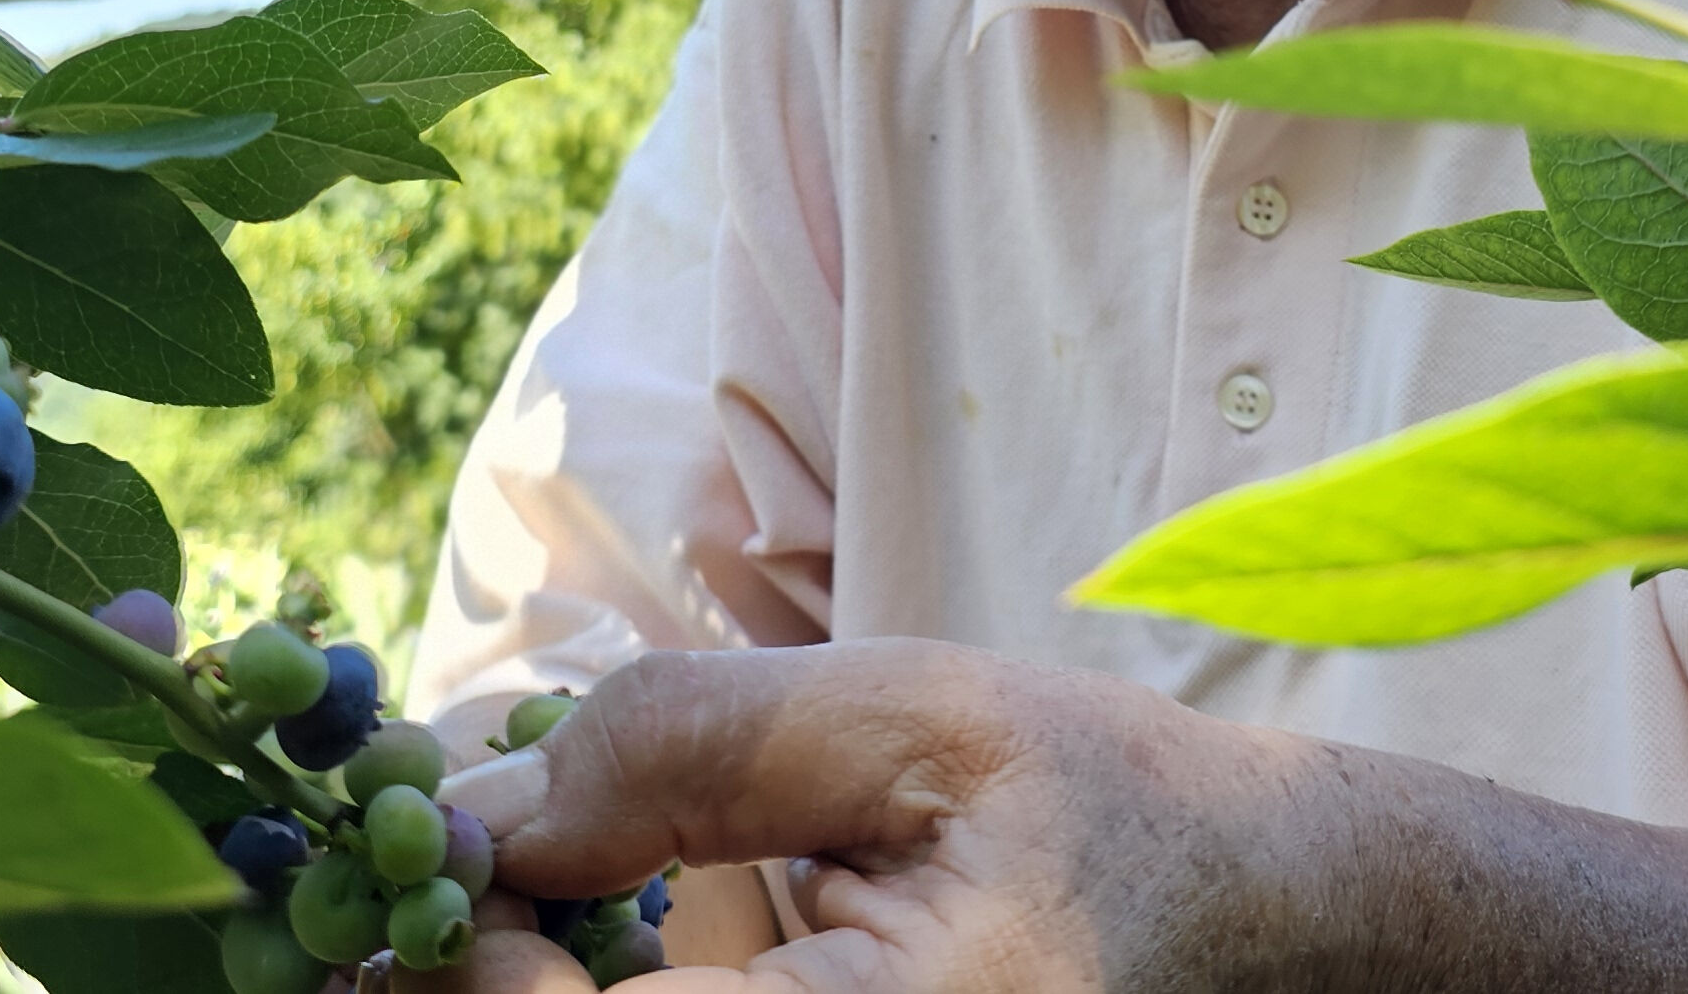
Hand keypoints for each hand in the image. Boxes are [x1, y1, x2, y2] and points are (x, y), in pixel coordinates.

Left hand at [407, 638, 1687, 993]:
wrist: (1297, 945)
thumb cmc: (1120, 818)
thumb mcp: (922, 720)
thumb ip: (692, 744)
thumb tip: (482, 804)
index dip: (428, 950)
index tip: (391, 841)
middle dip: (461, 982)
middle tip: (406, 874)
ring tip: (518, 903)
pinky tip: (602, 947)